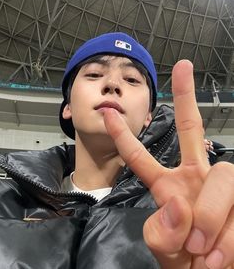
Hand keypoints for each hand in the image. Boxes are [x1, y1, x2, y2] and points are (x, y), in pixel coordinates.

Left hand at [103, 60, 233, 268]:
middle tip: (184, 79)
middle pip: (190, 130)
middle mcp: (193, 177)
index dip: (125, 137)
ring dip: (212, 217)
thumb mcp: (165, 249)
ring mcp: (218, 186)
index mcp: (167, 187)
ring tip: (204, 251)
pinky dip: (230, 237)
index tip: (109, 112)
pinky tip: (222, 256)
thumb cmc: (186, 263)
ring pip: (221, 177)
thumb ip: (162, 231)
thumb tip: (178, 203)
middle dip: (185, 98)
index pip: (142, 156)